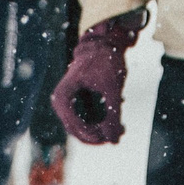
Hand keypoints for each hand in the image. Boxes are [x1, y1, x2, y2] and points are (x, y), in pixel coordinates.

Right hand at [53, 12, 143, 144]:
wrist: (105, 43)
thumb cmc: (106, 61)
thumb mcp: (112, 88)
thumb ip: (113, 114)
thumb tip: (114, 140)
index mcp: (63, 96)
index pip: (74, 126)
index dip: (93, 135)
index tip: (111, 135)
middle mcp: (61, 102)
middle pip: (76, 131)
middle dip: (98, 136)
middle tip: (119, 134)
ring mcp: (67, 105)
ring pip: (82, 130)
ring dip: (101, 132)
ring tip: (122, 129)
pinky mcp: (76, 105)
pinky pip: (86, 122)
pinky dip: (101, 125)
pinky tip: (118, 124)